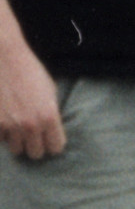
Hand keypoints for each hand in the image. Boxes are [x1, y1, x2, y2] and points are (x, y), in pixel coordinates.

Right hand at [0, 33, 63, 158]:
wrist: (4, 55)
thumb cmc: (29, 70)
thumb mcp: (49, 91)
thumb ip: (51, 115)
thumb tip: (51, 133)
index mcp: (49, 117)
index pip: (56, 148)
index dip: (52, 143)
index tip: (48, 138)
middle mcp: (31, 125)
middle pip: (36, 154)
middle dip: (35, 145)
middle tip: (32, 135)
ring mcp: (11, 125)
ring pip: (17, 150)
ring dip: (18, 141)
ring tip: (17, 128)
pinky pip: (1, 139)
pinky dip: (3, 133)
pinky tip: (5, 120)